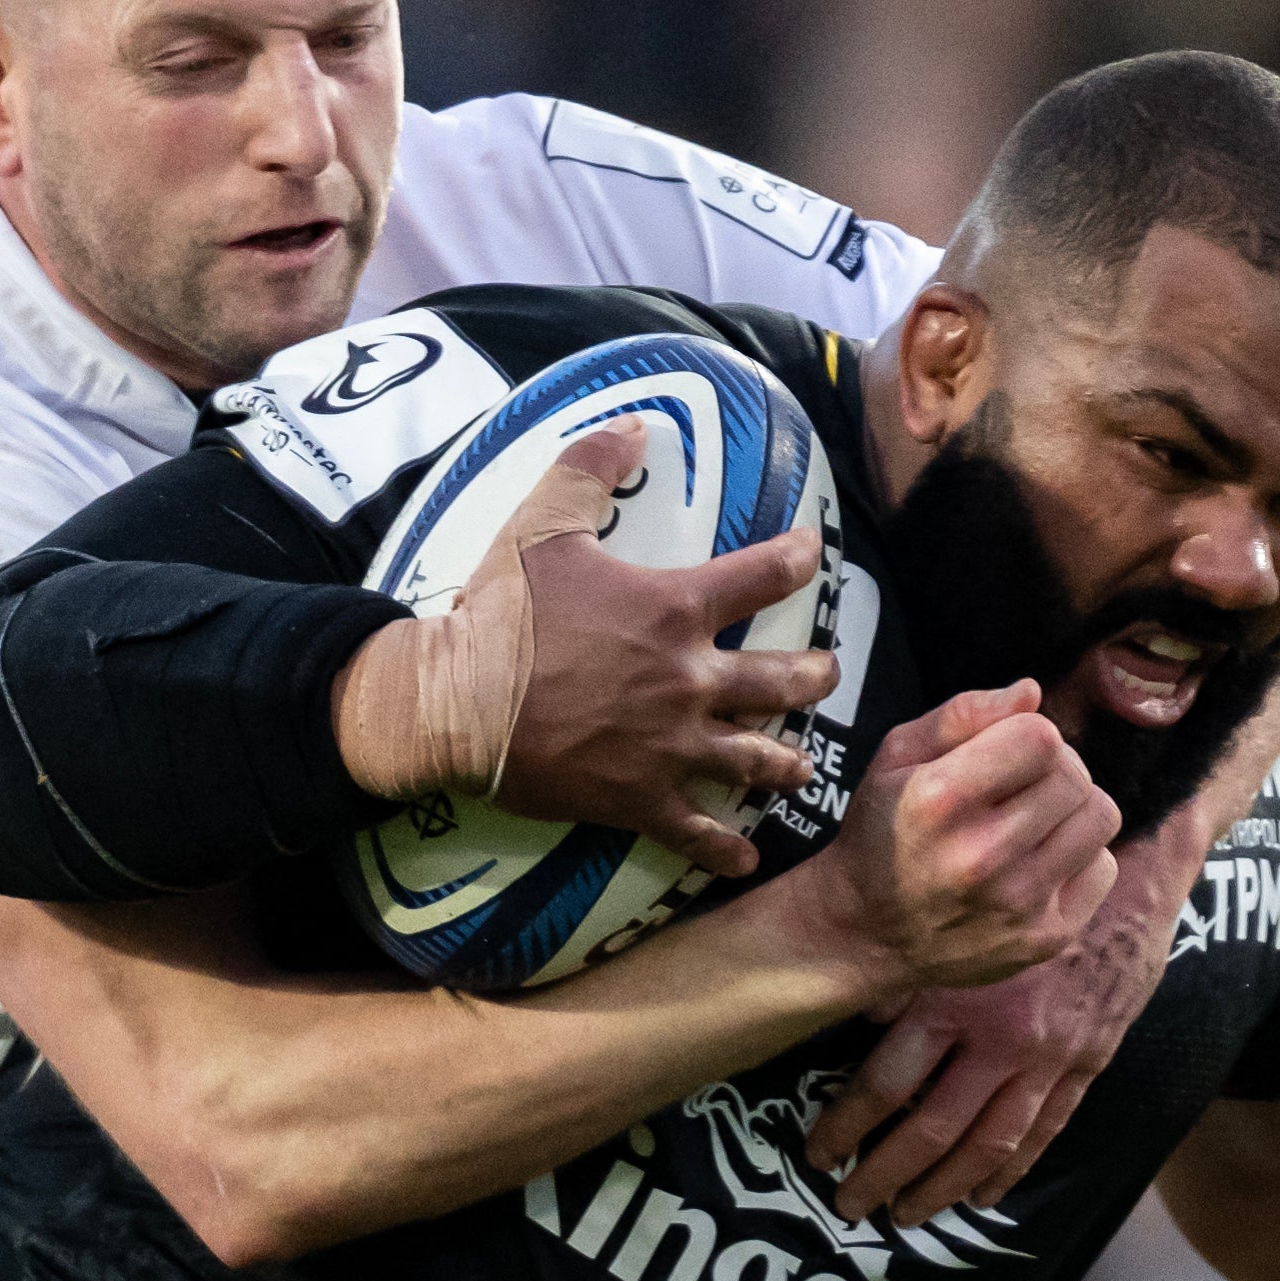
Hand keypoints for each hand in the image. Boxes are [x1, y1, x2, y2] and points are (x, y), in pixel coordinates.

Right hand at [340, 428, 837, 874]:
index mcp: (674, 610)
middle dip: (816, 677)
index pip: (763, 575)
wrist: (453, 704)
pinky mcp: (642, 799)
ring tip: (802, 765)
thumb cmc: (500, 613)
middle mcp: (690, 680)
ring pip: (757, 760)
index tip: (813, 553)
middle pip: (784, 682)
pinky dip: (725, 848)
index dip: (797, 559)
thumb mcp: (543, 523)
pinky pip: (698, 831)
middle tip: (826, 674)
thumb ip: (592, 468)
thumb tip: (636, 424)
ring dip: (787, 763)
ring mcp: (672, 747)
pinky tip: (744, 856)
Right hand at [795, 682, 1119, 1002]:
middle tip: (1021, 786)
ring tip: (1036, 820)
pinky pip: (1104, 867)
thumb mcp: (895, 759)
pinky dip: (1080, 857)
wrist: (867, 937)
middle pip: (1074, 776)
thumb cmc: (884, 834)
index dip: (1028, 734)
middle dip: (1054, 768)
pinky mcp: (1046, 938)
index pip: (1040, 738)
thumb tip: (1032, 693)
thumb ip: (962, 714)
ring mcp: (1018, 904)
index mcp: (939, 801)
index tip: (1005, 752)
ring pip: (1101, 817)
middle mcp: (981, 856)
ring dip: (1073, 809)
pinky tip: (1040, 862)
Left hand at [803, 817, 1191, 1223]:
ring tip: (906, 1214)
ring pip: (988, 1144)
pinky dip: (1012, 1171)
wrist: (1131, 873)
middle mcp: (1001, 1039)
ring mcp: (1049, 1058)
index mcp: (958, 1000)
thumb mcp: (956, 914)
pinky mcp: (1087, 1064)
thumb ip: (907, 972)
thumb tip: (857, 1017)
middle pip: (931, 1128)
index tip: (818, 1153)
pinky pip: (1045, 1130)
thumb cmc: (1030, 884)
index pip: (887, 1083)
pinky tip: (982, 1196)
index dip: (847, 1126)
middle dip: (883, 1173)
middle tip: (849, 1203)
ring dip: (943, 1187)